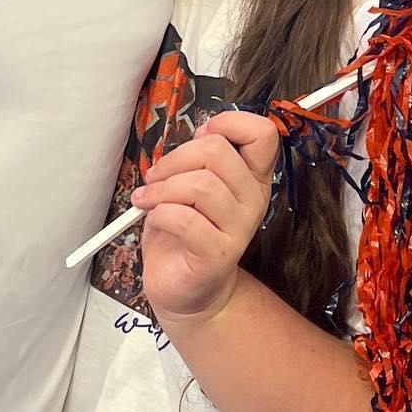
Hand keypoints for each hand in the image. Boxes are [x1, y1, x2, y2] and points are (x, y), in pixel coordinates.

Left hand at [133, 111, 281, 326]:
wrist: (187, 289)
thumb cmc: (184, 230)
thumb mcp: (192, 183)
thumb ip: (200, 157)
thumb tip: (199, 133)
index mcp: (251, 176)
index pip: (263, 133)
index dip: (229, 122)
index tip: (200, 136)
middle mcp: (252, 200)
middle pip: (217, 151)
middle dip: (175, 157)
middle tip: (156, 176)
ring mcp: (239, 229)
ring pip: (200, 184)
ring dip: (162, 187)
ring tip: (147, 198)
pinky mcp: (218, 254)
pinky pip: (185, 219)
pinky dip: (160, 212)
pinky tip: (152, 217)